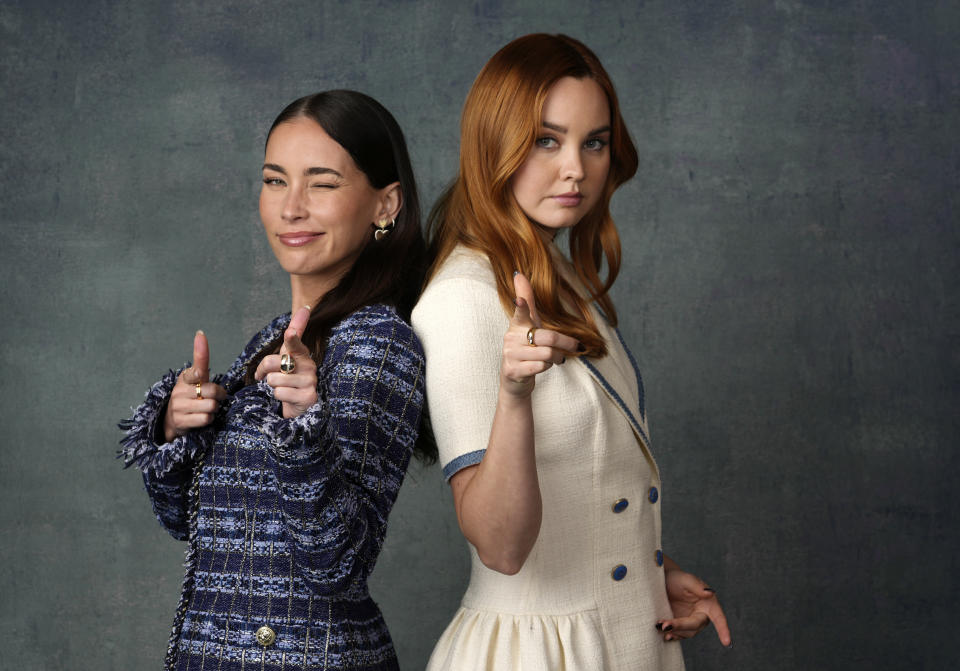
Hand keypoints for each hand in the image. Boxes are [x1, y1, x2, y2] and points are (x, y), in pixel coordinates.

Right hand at [162, 330, 227, 441]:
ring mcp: (179, 406)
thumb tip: (200, 334)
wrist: (171, 421)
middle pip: (212, 391)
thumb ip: (201, 363)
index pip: (196, 365)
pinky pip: (206, 418)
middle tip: (214, 398)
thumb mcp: (195, 380)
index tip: (200, 335)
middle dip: (219, 397)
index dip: (201, 352)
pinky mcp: (181, 421)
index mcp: (185, 378)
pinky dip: (208, 419)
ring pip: (211, 406)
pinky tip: (201, 418)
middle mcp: (180, 390)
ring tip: (205, 408)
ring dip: (214, 409)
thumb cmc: (190, 397)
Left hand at [255, 306, 317, 418]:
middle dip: (264, 371)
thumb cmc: (290, 378)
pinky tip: (288, 398)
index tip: (289, 332)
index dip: (291, 337)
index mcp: (301, 354)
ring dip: (273, 386)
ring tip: (283, 389)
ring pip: (274, 380)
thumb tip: (305, 308)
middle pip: (273, 361)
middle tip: (270, 377)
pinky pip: (280, 393)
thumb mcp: (287, 356)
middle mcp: (309, 366)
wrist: (299, 406)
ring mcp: (310, 381)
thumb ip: (294, 335)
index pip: (295, 342)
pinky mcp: (308, 397)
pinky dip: (279, 397)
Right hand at [500, 272, 579, 397]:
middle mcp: (511, 338)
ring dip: (557, 358)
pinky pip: (541, 367)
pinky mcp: (513, 371)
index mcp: (517, 324)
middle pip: (548, 338)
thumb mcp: (528, 324)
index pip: (520, 312)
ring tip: (555, 359)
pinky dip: (547, 367)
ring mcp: (510, 355)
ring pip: (547, 354)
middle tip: (576, 347)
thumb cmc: (526, 348)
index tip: (520, 300)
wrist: (514, 380)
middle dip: (566, 343)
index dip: (522, 305)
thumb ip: (527, 301)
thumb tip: (519, 273)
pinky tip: (544, 367)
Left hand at [657, 568, 731, 646]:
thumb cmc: (677, 579)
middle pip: (695, 625)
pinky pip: (679, 635)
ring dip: (675, 631)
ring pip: (687, 632)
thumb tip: (710, 593)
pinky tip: (665, 636)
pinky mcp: (680, 626)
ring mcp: (690, 622)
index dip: (723, 630)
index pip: (718, 617)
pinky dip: (673, 636)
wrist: (663, 583)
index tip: (726, 642)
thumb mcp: (686, 579)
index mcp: (709, 604)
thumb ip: (697, 586)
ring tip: (660, 626)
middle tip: (665, 625)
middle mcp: (702, 615)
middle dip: (681, 626)